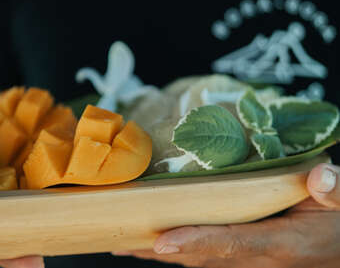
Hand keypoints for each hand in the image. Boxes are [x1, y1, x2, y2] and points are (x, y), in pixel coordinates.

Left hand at [113, 163, 339, 267]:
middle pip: (200, 254)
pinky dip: (174, 247)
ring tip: (120, 241)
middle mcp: (256, 257)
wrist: (339, 244)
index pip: (232, 244)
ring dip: (158, 252)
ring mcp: (246, 259)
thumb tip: (321, 177)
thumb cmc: (338, 222)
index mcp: (280, 243)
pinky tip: (150, 241)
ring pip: (196, 257)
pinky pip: (202, 253)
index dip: (197, 242)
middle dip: (159, 250)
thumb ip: (334, 191)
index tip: (161, 240)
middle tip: (117, 238)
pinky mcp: (241, 253)